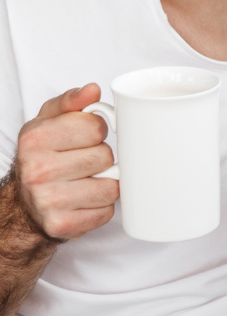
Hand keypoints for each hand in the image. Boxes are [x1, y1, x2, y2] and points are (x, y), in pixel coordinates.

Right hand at [15, 84, 118, 239]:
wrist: (26, 204)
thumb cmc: (44, 156)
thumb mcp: (50, 121)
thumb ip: (72, 102)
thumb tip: (92, 89)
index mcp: (34, 139)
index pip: (95, 127)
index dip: (97, 131)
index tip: (84, 138)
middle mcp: (37, 170)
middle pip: (105, 156)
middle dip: (101, 158)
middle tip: (83, 162)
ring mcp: (48, 201)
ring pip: (111, 186)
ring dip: (105, 183)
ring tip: (85, 181)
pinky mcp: (62, 225)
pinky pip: (106, 211)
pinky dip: (101, 207)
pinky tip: (83, 201)